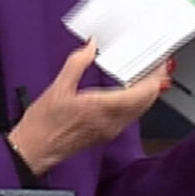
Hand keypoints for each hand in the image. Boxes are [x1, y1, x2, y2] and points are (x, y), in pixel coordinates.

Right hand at [7, 40, 167, 175]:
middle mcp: (110, 121)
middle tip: (158, 67)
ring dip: (148, 94)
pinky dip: (137, 103)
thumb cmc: (43, 124)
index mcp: (100, 108)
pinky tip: (133, 94)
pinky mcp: (107, 134)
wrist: (35, 148)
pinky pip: (131, 117)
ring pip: (141, 111)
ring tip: (149, 77)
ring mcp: (110, 130)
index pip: (141, 93)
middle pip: (146, 102)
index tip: (159, 64)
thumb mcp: (57, 87)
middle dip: (156, 83)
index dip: (154, 77)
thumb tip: (91, 46)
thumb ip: (77, 63)